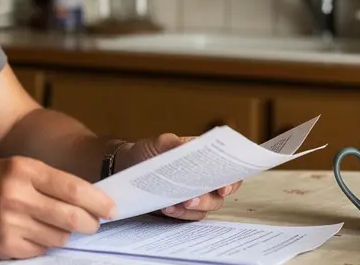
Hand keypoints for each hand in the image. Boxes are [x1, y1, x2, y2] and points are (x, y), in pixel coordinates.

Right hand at [0, 156, 116, 259]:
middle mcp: (16, 195)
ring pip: (58, 236)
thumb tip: (86, 198)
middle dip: (89, 223)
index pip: (72, 187)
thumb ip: (46, 180)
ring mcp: (9, 223)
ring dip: (63, 233)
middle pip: (71, 217)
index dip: (97, 201)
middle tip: (93, 223)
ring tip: (51, 224)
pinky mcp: (4, 246)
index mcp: (22, 169)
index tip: (111, 208)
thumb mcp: (13, 167)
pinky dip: (43, 244)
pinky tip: (31, 233)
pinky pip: (40, 250)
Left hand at [116, 133, 242, 220]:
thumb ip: (171, 143)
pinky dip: (177, 214)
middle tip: (191, 198)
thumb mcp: (158, 143)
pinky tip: (165, 207)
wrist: (128, 166)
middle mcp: (203, 181)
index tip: (223, 187)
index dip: (231, 181)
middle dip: (206, 198)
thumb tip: (183, 146)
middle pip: (217, 195)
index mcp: (204, 161)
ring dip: (191, 208)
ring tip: (174, 203)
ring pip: (203, 209)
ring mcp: (192, 196)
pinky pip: (186, 216)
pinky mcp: (180, 209)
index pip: (227, 172)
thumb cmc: (149, 152)